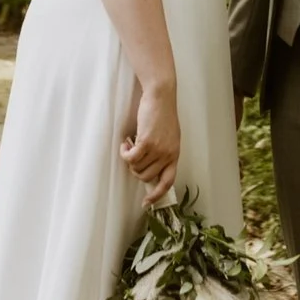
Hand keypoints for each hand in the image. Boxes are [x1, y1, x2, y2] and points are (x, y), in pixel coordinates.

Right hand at [122, 75, 181, 203]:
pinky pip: (131, 158)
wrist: (161, 96)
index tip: (146, 202)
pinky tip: (125, 143)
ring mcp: (158, 150)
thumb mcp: (169, 137)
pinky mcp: (146, 142)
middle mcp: (168, 155)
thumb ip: (163, 152)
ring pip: (136, 167)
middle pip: (146, 177)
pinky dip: (125, 152)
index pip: (167, 182)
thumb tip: (151, 167)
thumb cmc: (163, 114)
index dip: (156, 194)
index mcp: (174, 155)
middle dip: (135, 169)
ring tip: (129, 144)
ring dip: (129, 158)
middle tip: (132, 155)